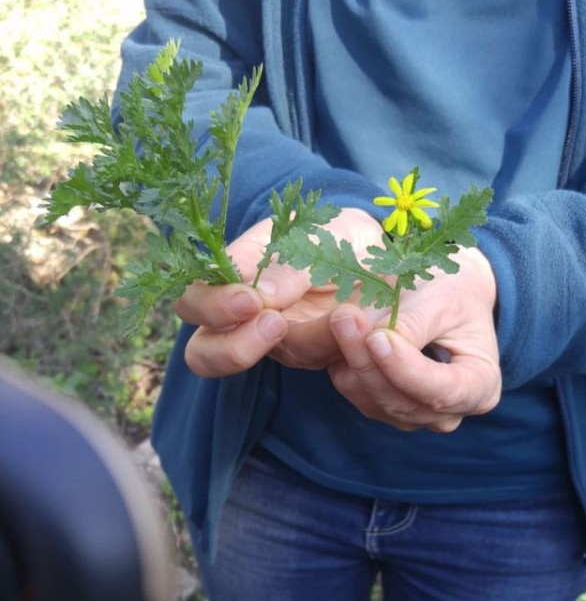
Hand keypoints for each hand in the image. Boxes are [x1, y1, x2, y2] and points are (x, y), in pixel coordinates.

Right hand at [175, 207, 382, 376]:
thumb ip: (287, 262)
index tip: (251, 300)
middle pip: (202, 354)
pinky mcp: (306, 355)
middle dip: (231, 349)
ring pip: (249, 367)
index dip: (214, 306)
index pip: (194, 300)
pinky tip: (350, 321)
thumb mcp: (316, 234)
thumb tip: (260, 295)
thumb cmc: (332, 233)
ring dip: (288, 350)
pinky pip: (307, 361)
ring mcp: (268, 341)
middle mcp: (239, 316)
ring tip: (325, 319)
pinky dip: (327, 345)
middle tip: (274, 324)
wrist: (376, 251)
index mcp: (231, 275)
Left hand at [328, 247, 500, 431]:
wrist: (447, 294)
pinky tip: (335, 342)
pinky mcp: (388, 409)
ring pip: (377, 404)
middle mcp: (450, 412)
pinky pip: (362, 399)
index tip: (377, 338)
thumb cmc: (454, 292)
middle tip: (344, 320)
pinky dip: (347, 372)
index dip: (405, 369)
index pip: (441, 391)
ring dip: (353, 366)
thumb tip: (374, 343)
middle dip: (369, 364)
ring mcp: (417, 415)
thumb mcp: (442, 299)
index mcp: (480, 386)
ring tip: (339, 322)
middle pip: (403, 402)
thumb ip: (413, 325)